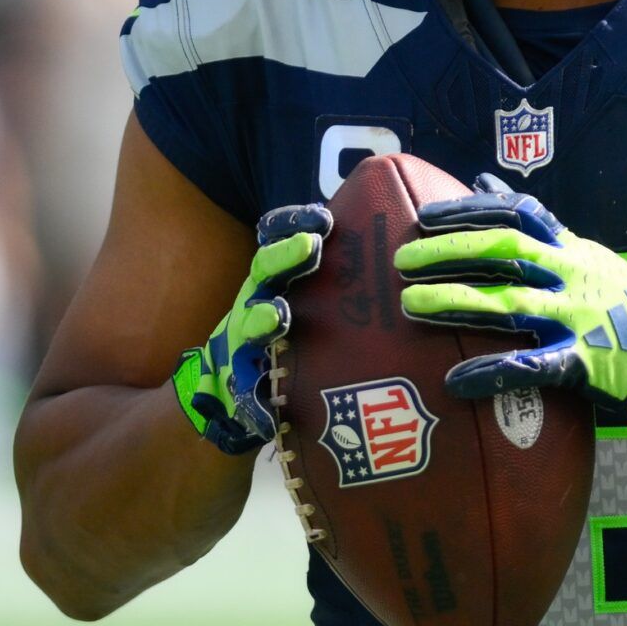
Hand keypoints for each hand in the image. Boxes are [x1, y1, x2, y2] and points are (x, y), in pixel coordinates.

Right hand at [171, 204, 332, 453]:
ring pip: (251, 322)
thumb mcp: (305, 300)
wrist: (237, 387)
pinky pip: (247, 387)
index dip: (293, 223)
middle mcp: (255, 299)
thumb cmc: (288, 334)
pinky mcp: (242, 379)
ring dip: (264, 317)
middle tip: (310, 246)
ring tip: (277, 316)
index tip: (322, 217)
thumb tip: (389, 247)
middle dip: (285, 256)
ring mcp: (244, 338)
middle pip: (265, 269)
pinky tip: (266, 408)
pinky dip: (255, 398)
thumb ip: (332, 280)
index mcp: (272, 276)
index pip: (277, 238)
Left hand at [396, 176, 626, 411]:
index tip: (424, 217)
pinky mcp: (587, 364)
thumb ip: (535, 227)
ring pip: (509, 303)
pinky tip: (455, 380)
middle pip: (505, 251)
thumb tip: (483, 180)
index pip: (517, 213)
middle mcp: (574, 275)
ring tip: (411, 306)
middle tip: (402, 261)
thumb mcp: (585, 256)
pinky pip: (531, 367)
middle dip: (450, 253)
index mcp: (572, 249)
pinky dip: (491, 372)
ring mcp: (580, 318)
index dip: (468, 211)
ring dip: (456, 303)